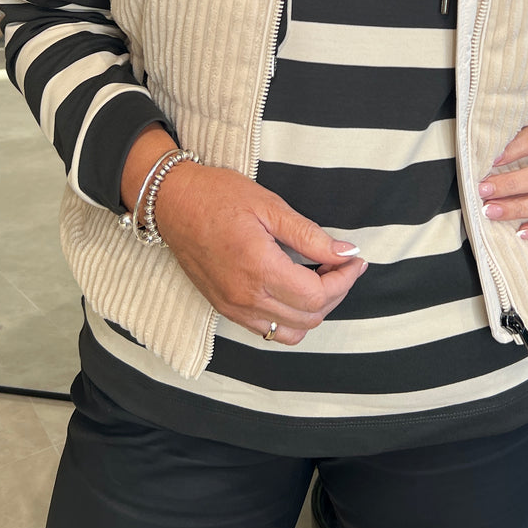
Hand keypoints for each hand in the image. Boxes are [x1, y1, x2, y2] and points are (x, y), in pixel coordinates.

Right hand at [152, 162, 366, 345]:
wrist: (172, 202)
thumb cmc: (218, 195)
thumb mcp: (270, 206)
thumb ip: (310, 235)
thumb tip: (347, 252)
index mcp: (258, 268)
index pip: (317, 295)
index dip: (344, 280)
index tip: (354, 260)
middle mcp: (245, 297)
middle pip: (309, 317)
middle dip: (335, 293)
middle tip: (342, 264)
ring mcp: (233, 308)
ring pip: (291, 332)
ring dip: (314, 310)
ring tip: (320, 278)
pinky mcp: (225, 309)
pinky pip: (268, 331)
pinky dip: (291, 318)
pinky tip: (295, 289)